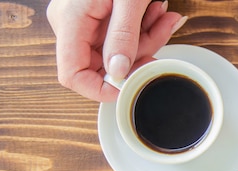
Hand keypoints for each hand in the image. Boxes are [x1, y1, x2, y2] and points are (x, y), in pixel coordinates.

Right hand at [46, 0, 186, 101]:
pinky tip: (161, 14)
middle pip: (102, 63)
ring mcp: (86, 20)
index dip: (100, 89)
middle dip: (138, 55)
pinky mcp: (101, 15)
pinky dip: (145, 27)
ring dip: (148, 38)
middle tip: (161, 41)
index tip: (128, 88)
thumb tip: (119, 74)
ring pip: (118, 50)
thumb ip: (123, 37)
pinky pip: (122, 34)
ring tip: (166, 17)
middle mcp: (73, 24)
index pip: (72, 74)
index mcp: (71, 21)